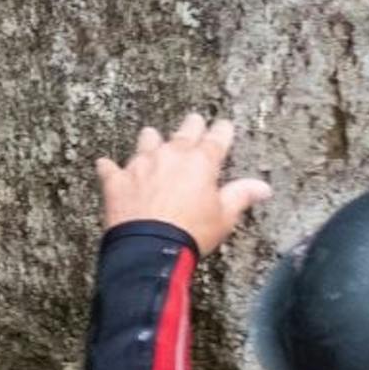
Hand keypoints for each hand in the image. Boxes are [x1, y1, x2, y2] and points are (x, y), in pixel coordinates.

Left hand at [95, 113, 270, 253]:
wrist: (149, 248)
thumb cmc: (191, 233)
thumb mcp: (224, 216)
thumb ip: (241, 196)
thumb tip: (263, 187)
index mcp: (201, 162)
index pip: (217, 137)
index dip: (222, 131)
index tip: (224, 126)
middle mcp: (171, 155)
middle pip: (184, 131)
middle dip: (191, 125)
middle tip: (194, 121)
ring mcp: (141, 165)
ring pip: (147, 141)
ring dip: (151, 139)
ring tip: (151, 136)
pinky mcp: (117, 181)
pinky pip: (109, 168)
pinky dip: (108, 168)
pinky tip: (104, 165)